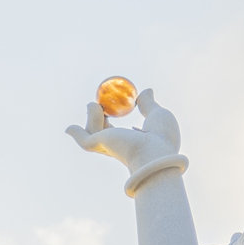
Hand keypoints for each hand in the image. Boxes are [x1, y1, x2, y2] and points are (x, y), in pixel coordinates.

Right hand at [65, 88, 180, 172]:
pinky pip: (86, 136)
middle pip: (101, 137)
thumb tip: (147, 91)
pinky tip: (87, 110)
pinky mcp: (98, 144)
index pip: (119, 137)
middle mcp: (119, 149)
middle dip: (95, 123)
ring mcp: (108, 147)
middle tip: (94, 106)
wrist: (156, 153)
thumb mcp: (157, 116)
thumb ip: (149, 105)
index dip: (111, 127)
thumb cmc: (162, 140)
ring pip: (93, 133)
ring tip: (93, 104)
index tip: (109, 114)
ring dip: (91, 118)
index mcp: (133, 146)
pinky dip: (81, 127)